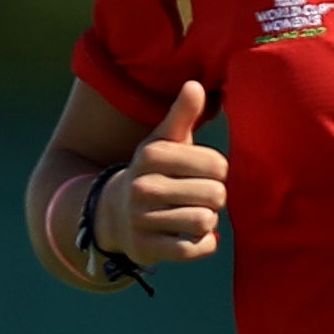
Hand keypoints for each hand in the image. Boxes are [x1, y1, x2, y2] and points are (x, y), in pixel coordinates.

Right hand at [109, 81, 227, 263]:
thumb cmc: (154, 171)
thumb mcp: (165, 141)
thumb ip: (182, 114)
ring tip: (194, 213)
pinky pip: (194, 249)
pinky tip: (193, 235)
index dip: (218, 170)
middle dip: (215, 197)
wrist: (114, 212)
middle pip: (215, 194)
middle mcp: (143, 186)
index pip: (217, 164)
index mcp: (152, 154)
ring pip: (204, 221)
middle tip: (201, 195)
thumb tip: (194, 85)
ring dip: (207, 220)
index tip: (204, 171)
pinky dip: (203, 243)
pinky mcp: (147, 248)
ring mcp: (142, 219)